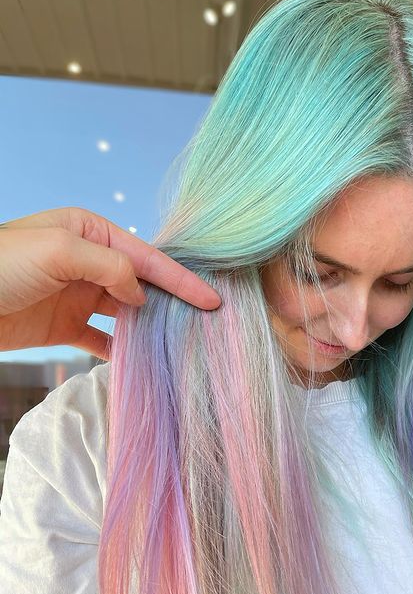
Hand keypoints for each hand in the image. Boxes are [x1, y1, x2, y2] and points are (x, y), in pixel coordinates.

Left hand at [0, 207, 220, 359]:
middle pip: (142, 283)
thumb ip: (108, 266)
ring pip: (127, 312)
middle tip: (206, 322)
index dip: (181, 279)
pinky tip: (141, 361)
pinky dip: (122, 350)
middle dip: (173, 301)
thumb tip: (139, 293)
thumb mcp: (57, 251)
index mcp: (89, 232)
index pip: (145, 257)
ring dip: (151, 327)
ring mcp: (78, 295)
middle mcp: (88, 262)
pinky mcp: (65, 325)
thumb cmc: (1, 266)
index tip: (211, 299)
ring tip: (181, 342)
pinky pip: (102, 339)